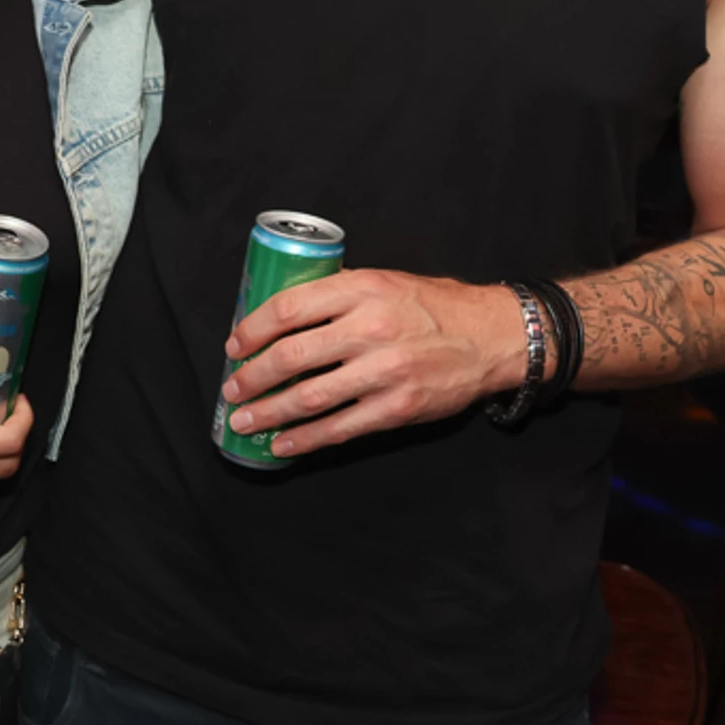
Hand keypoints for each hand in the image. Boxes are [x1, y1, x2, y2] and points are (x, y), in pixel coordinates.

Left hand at [219, 269, 521, 456]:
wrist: (491, 337)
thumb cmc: (436, 307)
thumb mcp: (387, 280)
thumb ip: (342, 293)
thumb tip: (290, 310)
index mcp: (362, 289)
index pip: (289, 308)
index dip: (252, 329)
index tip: (235, 345)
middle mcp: (370, 328)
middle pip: (290, 356)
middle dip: (251, 377)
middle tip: (232, 389)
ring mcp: (383, 371)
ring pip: (308, 398)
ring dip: (268, 412)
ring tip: (244, 421)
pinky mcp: (396, 408)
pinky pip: (339, 428)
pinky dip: (304, 440)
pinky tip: (283, 444)